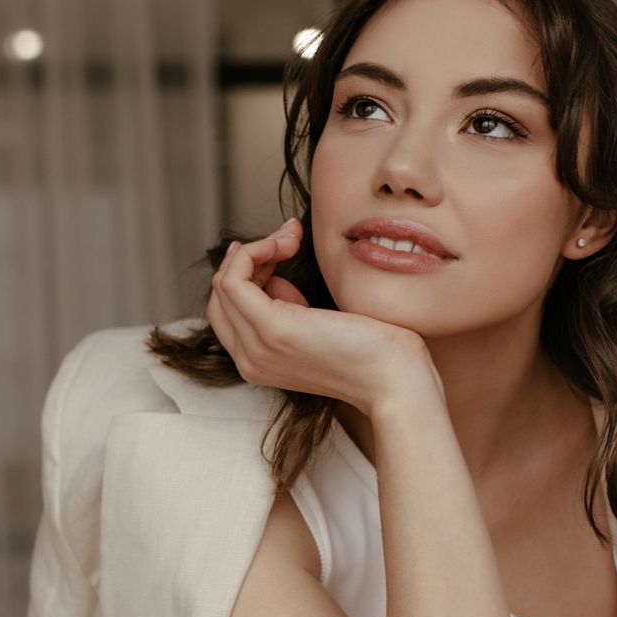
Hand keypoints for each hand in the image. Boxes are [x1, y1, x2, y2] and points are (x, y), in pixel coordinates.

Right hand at [205, 217, 440, 414]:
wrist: (396, 377)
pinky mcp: (271, 328)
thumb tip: (274, 283)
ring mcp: (257, 347)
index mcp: (260, 362)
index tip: (280, 249)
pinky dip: (255, 251)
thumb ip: (290, 307)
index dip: (249, 273)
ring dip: (256, 247)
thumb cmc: (372, 349)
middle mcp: (250, 360)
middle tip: (287, 239)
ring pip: (225, 281)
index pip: (228, 309)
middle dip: (249, 257)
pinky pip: (234, 278)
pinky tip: (286, 243)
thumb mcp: (319, 324)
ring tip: (292, 239)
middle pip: (220, 294)